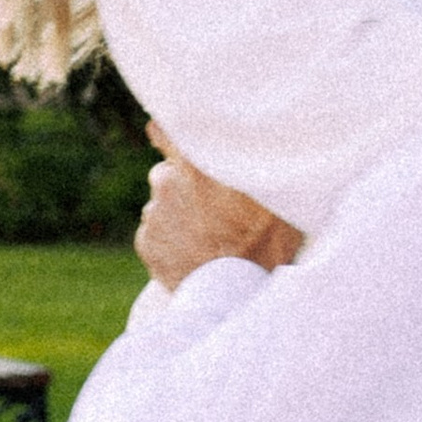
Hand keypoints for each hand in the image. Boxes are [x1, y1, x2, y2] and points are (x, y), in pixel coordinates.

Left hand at [136, 132, 302, 294]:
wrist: (236, 294)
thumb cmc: (265, 241)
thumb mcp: (274, 192)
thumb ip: (259, 161)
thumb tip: (273, 136)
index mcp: (197, 162)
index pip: (164, 127)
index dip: (169, 133)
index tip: (176, 139)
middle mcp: (167, 182)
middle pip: (168, 171)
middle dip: (183, 183)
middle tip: (212, 205)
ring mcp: (154, 214)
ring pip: (163, 204)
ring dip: (179, 213)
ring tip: (209, 235)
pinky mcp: (147, 243)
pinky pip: (157, 233)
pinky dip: (171, 240)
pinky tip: (196, 252)